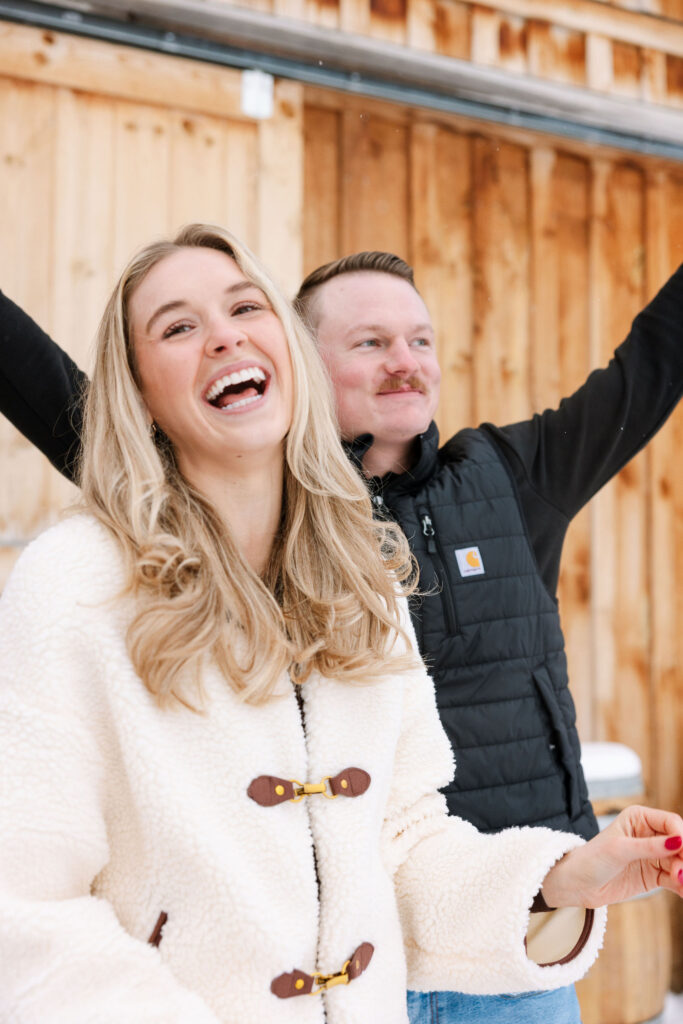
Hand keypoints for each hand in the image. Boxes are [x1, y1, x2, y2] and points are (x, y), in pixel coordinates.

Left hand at [540, 805, 682, 908]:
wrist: (578, 885)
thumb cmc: (592, 859)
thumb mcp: (619, 850)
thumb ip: (649, 847)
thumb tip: (678, 841)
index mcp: (639, 818)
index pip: (671, 823)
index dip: (681, 836)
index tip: (682, 852)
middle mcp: (650, 834)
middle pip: (680, 844)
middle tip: (682, 874)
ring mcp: (654, 855)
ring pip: (680, 862)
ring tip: (682, 884)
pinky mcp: (655, 875)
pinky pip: (675, 879)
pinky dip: (682, 885)